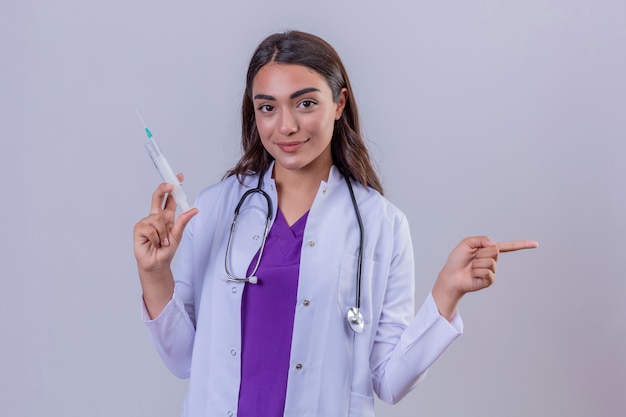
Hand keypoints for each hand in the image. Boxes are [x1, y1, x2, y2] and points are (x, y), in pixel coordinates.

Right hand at [133, 174, 197, 317]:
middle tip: (171, 185)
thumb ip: (183, 221)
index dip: (173, 188)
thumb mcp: (178, 235)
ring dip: (163, 233)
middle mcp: (155, 217)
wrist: (157, 263)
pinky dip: (156, 238)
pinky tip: (154, 243)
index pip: (169, 199)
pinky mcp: (139, 229)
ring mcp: (146, 222)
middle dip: (163, 189)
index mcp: (166, 217)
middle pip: (157, 198)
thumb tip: (194, 210)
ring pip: (158, 218)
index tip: (179, 178)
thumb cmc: (165, 250)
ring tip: (161, 242)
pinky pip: (151, 228)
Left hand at [432, 236, 537, 319]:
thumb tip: (495, 245)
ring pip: (490, 260)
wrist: (451, 276)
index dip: (522, 245)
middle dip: (480, 253)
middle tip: (471, 259)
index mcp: (489, 250)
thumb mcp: (467, 243)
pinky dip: (477, 271)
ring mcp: (493, 270)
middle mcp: (493, 260)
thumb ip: (481, 239)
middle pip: (494, 250)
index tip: (536, 244)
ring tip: (471, 267)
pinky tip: (473, 274)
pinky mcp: (490, 280)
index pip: (508, 247)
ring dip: (477, 262)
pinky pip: (487, 271)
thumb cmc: (457, 260)